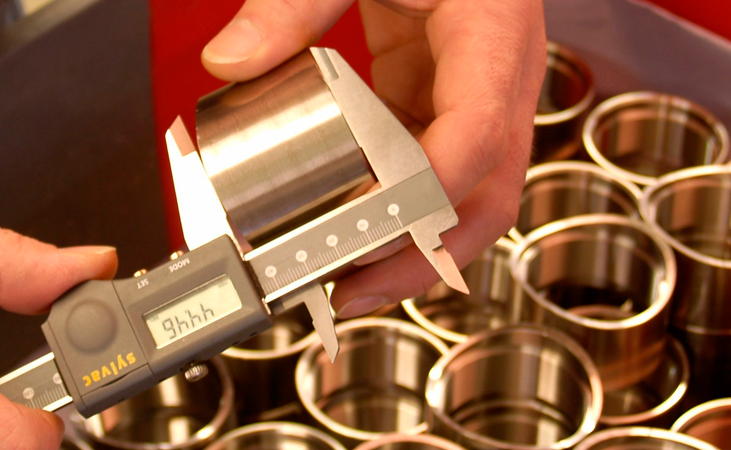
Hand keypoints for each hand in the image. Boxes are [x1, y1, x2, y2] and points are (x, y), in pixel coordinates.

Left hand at [202, 0, 545, 316]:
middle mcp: (499, 71)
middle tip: (353, 289)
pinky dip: (395, 209)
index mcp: (493, 28)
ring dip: (410, 244)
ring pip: (466, 195)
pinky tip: (348, 231)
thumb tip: (231, 61)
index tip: (372, 225)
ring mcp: (476, 92)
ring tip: (340, 279)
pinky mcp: (443, 98)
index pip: (481, 127)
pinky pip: (431, 170)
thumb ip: (291, 2)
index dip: (432, 189)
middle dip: (424, 251)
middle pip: (488, 190)